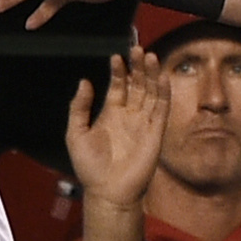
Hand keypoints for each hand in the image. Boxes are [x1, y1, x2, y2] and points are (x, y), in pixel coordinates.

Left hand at [64, 47, 166, 209]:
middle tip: (137, 48)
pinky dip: (163, 92)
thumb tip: (84, 81)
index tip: (116, 56)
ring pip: (151, 92)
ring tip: (149, 56)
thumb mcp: (76, 132)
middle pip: (137, 84)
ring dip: (151, 74)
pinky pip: (161, 108)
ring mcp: (144, 122)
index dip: (118, 71)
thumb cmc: (90, 166)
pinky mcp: (156, 132)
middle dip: (137, 67)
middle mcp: (129, 114)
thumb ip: (79, 107)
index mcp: (111, 113)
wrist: (107, 191)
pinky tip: (161, 77)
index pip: (118, 85)